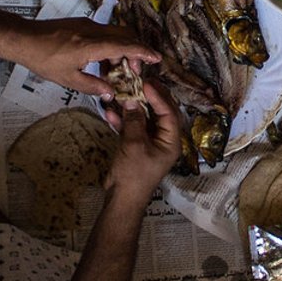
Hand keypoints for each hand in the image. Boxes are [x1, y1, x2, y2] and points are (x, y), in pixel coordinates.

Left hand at [11, 16, 159, 96]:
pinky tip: (105, 61)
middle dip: (136, 51)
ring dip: (123, 48)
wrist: (24, 39)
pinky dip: (112, 45)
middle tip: (136, 70)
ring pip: (116, 33)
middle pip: (125, 35)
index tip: (156, 58)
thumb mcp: (68, 79)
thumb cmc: (44, 60)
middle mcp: (93, 31)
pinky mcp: (82, 24)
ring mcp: (88, 25)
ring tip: (119, 70)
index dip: (142, 52)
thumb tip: (111, 93)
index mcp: (90, 45)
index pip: (123, 46)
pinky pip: (105, 32)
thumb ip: (92, 86)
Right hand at [103, 78, 183, 199]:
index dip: (158, 96)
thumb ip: (134, 120)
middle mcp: (163, 139)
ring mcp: (149, 143)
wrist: (121, 198)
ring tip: (122, 92)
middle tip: (138, 82)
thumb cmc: (134, 173)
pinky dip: (122, 121)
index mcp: (171, 140)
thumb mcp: (134, 144)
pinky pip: (131, 128)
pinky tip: (109, 112)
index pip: (169, 112)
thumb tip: (132, 100)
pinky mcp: (135, 146)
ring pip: (143, 119)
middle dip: (147, 98)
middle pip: (158, 113)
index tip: (146, 83)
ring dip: (131, 107)